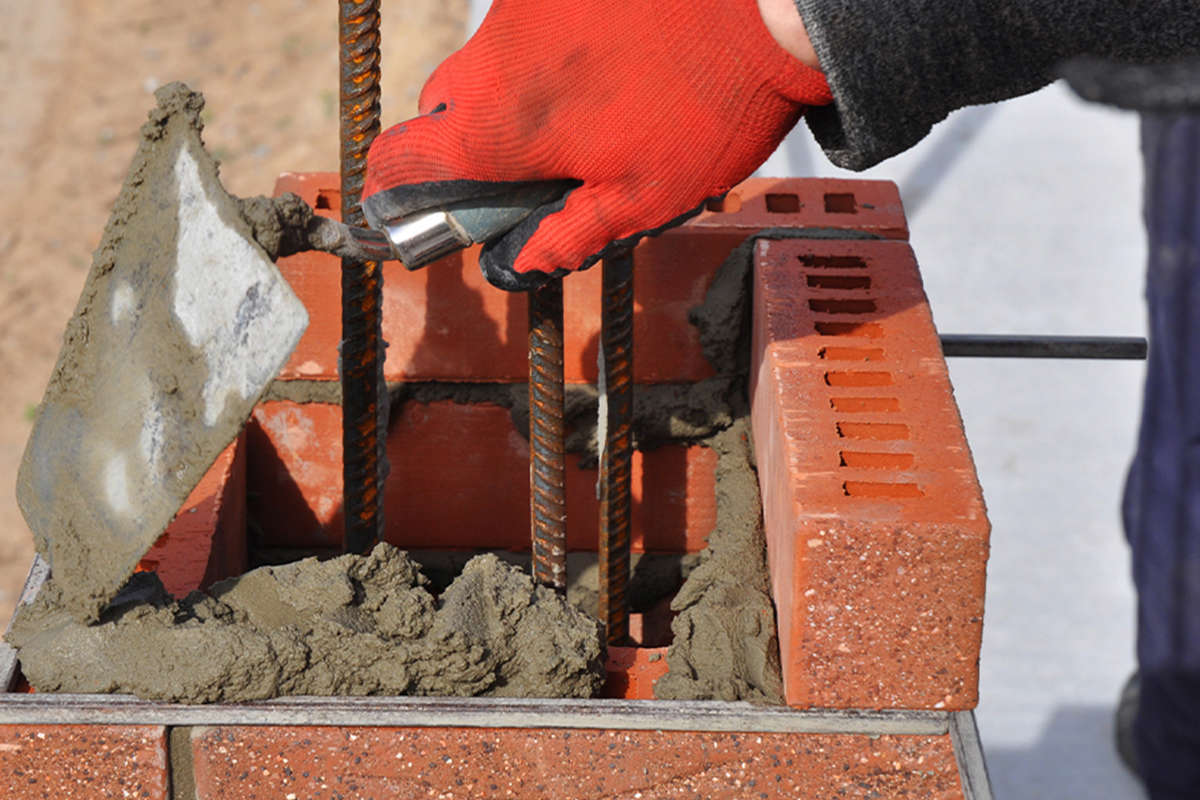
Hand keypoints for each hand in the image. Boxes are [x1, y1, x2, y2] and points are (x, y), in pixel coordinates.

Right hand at [362, 0, 830, 290]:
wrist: (767, 2)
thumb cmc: (708, 107)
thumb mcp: (645, 198)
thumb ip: (571, 233)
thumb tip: (522, 263)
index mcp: (504, 126)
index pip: (403, 157)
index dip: (390, 188)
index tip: (398, 203)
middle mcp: (496, 57)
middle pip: (442, 107)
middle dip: (463, 143)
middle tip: (519, 169)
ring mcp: (524, 7)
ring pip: (488, 62)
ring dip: (512, 95)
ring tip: (584, 114)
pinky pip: (527, 23)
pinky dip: (546, 52)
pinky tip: (605, 65)